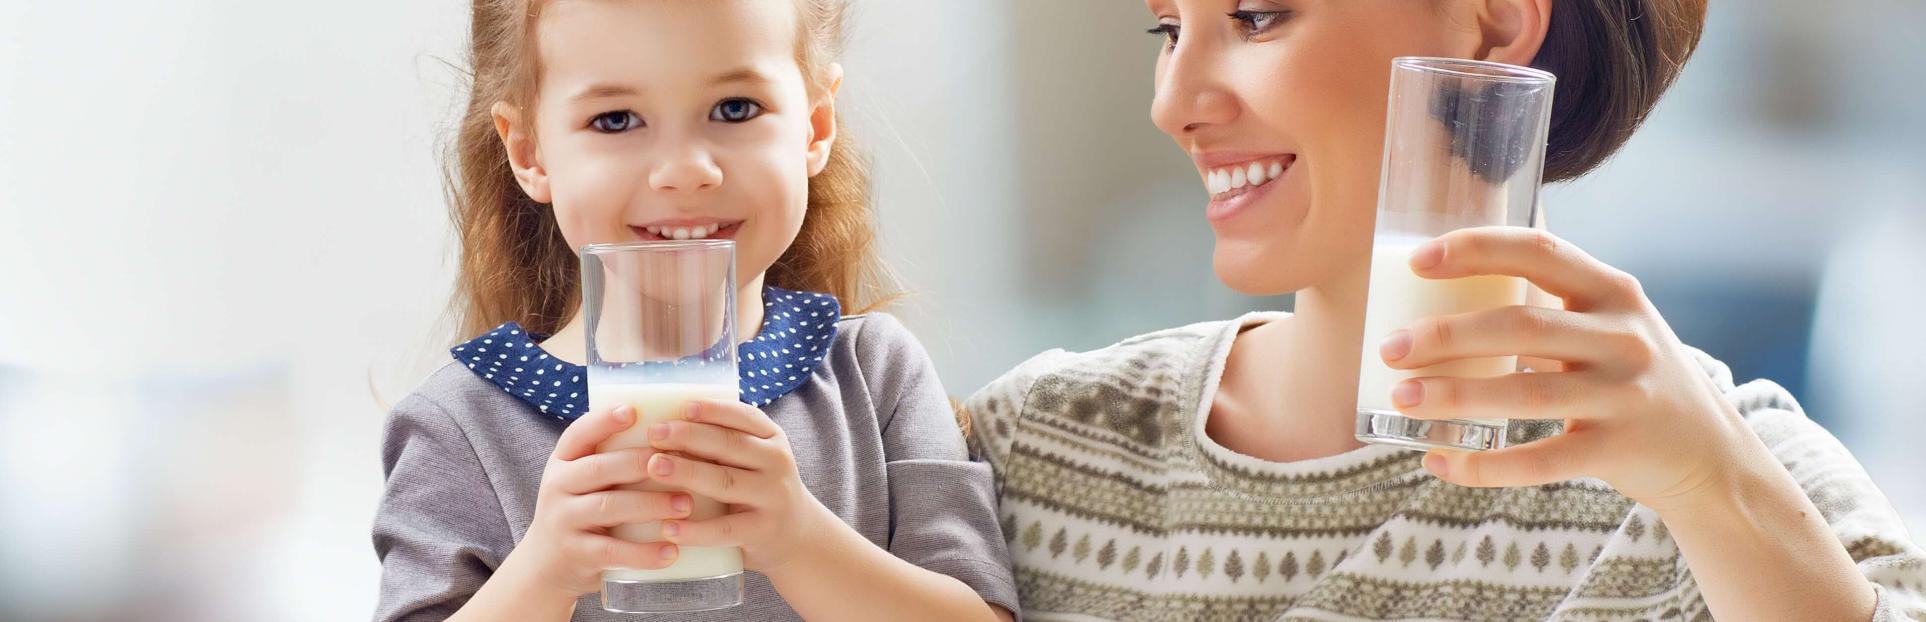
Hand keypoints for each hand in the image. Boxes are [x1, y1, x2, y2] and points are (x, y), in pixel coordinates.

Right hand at [507, 403, 692, 598]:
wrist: (548, 567)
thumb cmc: (582, 512)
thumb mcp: (582, 482)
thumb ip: (611, 460)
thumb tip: (670, 431)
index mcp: (562, 462)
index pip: (579, 434)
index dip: (603, 421)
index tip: (633, 411)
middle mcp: (557, 487)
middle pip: (599, 468)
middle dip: (641, 463)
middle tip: (682, 462)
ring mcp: (563, 521)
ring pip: (608, 507)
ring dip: (651, 505)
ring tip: (686, 505)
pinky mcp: (576, 555)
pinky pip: (613, 551)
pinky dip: (643, 553)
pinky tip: (672, 551)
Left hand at [643, 399, 836, 572]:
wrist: (797, 534)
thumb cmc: (759, 488)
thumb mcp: (755, 458)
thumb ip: (725, 443)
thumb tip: (667, 425)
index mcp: (772, 438)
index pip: (744, 416)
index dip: (713, 410)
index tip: (682, 407)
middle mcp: (776, 463)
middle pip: (730, 445)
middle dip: (690, 436)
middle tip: (655, 433)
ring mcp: (772, 497)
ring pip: (725, 482)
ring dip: (687, 473)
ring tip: (655, 467)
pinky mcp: (762, 531)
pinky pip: (724, 529)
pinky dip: (696, 530)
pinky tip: (668, 527)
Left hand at [1378, 226, 1758, 509]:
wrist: (1710, 454)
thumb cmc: (1631, 377)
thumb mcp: (1609, 322)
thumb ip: (1550, 298)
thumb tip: (1451, 269)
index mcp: (1613, 291)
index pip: (1540, 250)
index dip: (1476, 249)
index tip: (1417, 261)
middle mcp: (1624, 336)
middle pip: (1521, 325)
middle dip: (1446, 336)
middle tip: (1390, 348)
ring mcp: (1626, 395)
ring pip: (1524, 394)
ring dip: (1453, 397)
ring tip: (1401, 399)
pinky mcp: (1620, 451)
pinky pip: (1540, 461)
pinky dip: (1483, 465)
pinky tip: (1438, 461)